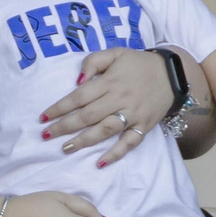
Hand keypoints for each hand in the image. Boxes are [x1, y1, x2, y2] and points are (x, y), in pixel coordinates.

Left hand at [41, 49, 174, 165]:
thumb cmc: (138, 64)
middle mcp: (120, 99)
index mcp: (110, 82)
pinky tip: (100, 163)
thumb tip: (77, 81)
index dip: (60, 107)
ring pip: (106, 130)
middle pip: (89, 116)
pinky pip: (130, 142)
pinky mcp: (144, 126)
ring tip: (65, 148)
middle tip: (46, 135)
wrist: (172, 73)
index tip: (43, 117)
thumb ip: (93, 62)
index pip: (79, 97)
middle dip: (65, 126)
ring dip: (84, 141)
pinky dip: (116, 153)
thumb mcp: (115, 53)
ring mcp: (133, 114)